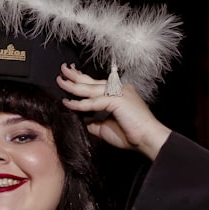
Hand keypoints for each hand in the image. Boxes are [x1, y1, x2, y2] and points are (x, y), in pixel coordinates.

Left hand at [56, 64, 170, 159]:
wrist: (148, 139)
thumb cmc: (131, 135)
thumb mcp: (106, 127)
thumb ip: (93, 121)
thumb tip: (80, 119)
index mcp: (119, 92)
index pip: (97, 83)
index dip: (83, 79)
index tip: (71, 75)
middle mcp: (119, 88)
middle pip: (92, 81)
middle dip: (75, 76)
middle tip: (62, 70)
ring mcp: (119, 92)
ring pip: (91, 89)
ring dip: (73, 85)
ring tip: (60, 82)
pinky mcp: (117, 99)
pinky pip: (93, 102)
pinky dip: (80, 104)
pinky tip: (69, 103)